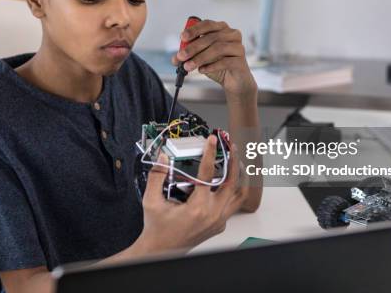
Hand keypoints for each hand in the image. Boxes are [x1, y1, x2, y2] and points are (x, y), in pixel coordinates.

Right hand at [137, 135, 246, 252]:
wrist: (160, 251)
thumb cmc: (157, 229)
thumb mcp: (151, 200)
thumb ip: (157, 175)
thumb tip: (163, 157)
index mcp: (197, 208)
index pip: (208, 173)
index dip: (211, 153)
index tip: (213, 141)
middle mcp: (212, 215)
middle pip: (232, 183)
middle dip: (233, 161)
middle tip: (231, 146)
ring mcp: (218, 221)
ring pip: (238, 195)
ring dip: (239, 177)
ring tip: (237, 162)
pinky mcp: (219, 225)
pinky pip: (232, 205)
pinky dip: (234, 191)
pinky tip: (229, 182)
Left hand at [173, 19, 256, 96]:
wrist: (234, 81)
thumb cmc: (217, 65)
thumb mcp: (200, 58)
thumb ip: (189, 56)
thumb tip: (175, 58)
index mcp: (221, 28)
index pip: (207, 24)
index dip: (194, 30)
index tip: (182, 37)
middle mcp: (232, 34)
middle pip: (211, 37)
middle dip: (193, 47)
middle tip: (181, 56)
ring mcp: (238, 47)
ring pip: (218, 49)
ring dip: (200, 58)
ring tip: (188, 66)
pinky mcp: (241, 61)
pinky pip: (225, 62)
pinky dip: (211, 66)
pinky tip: (202, 70)